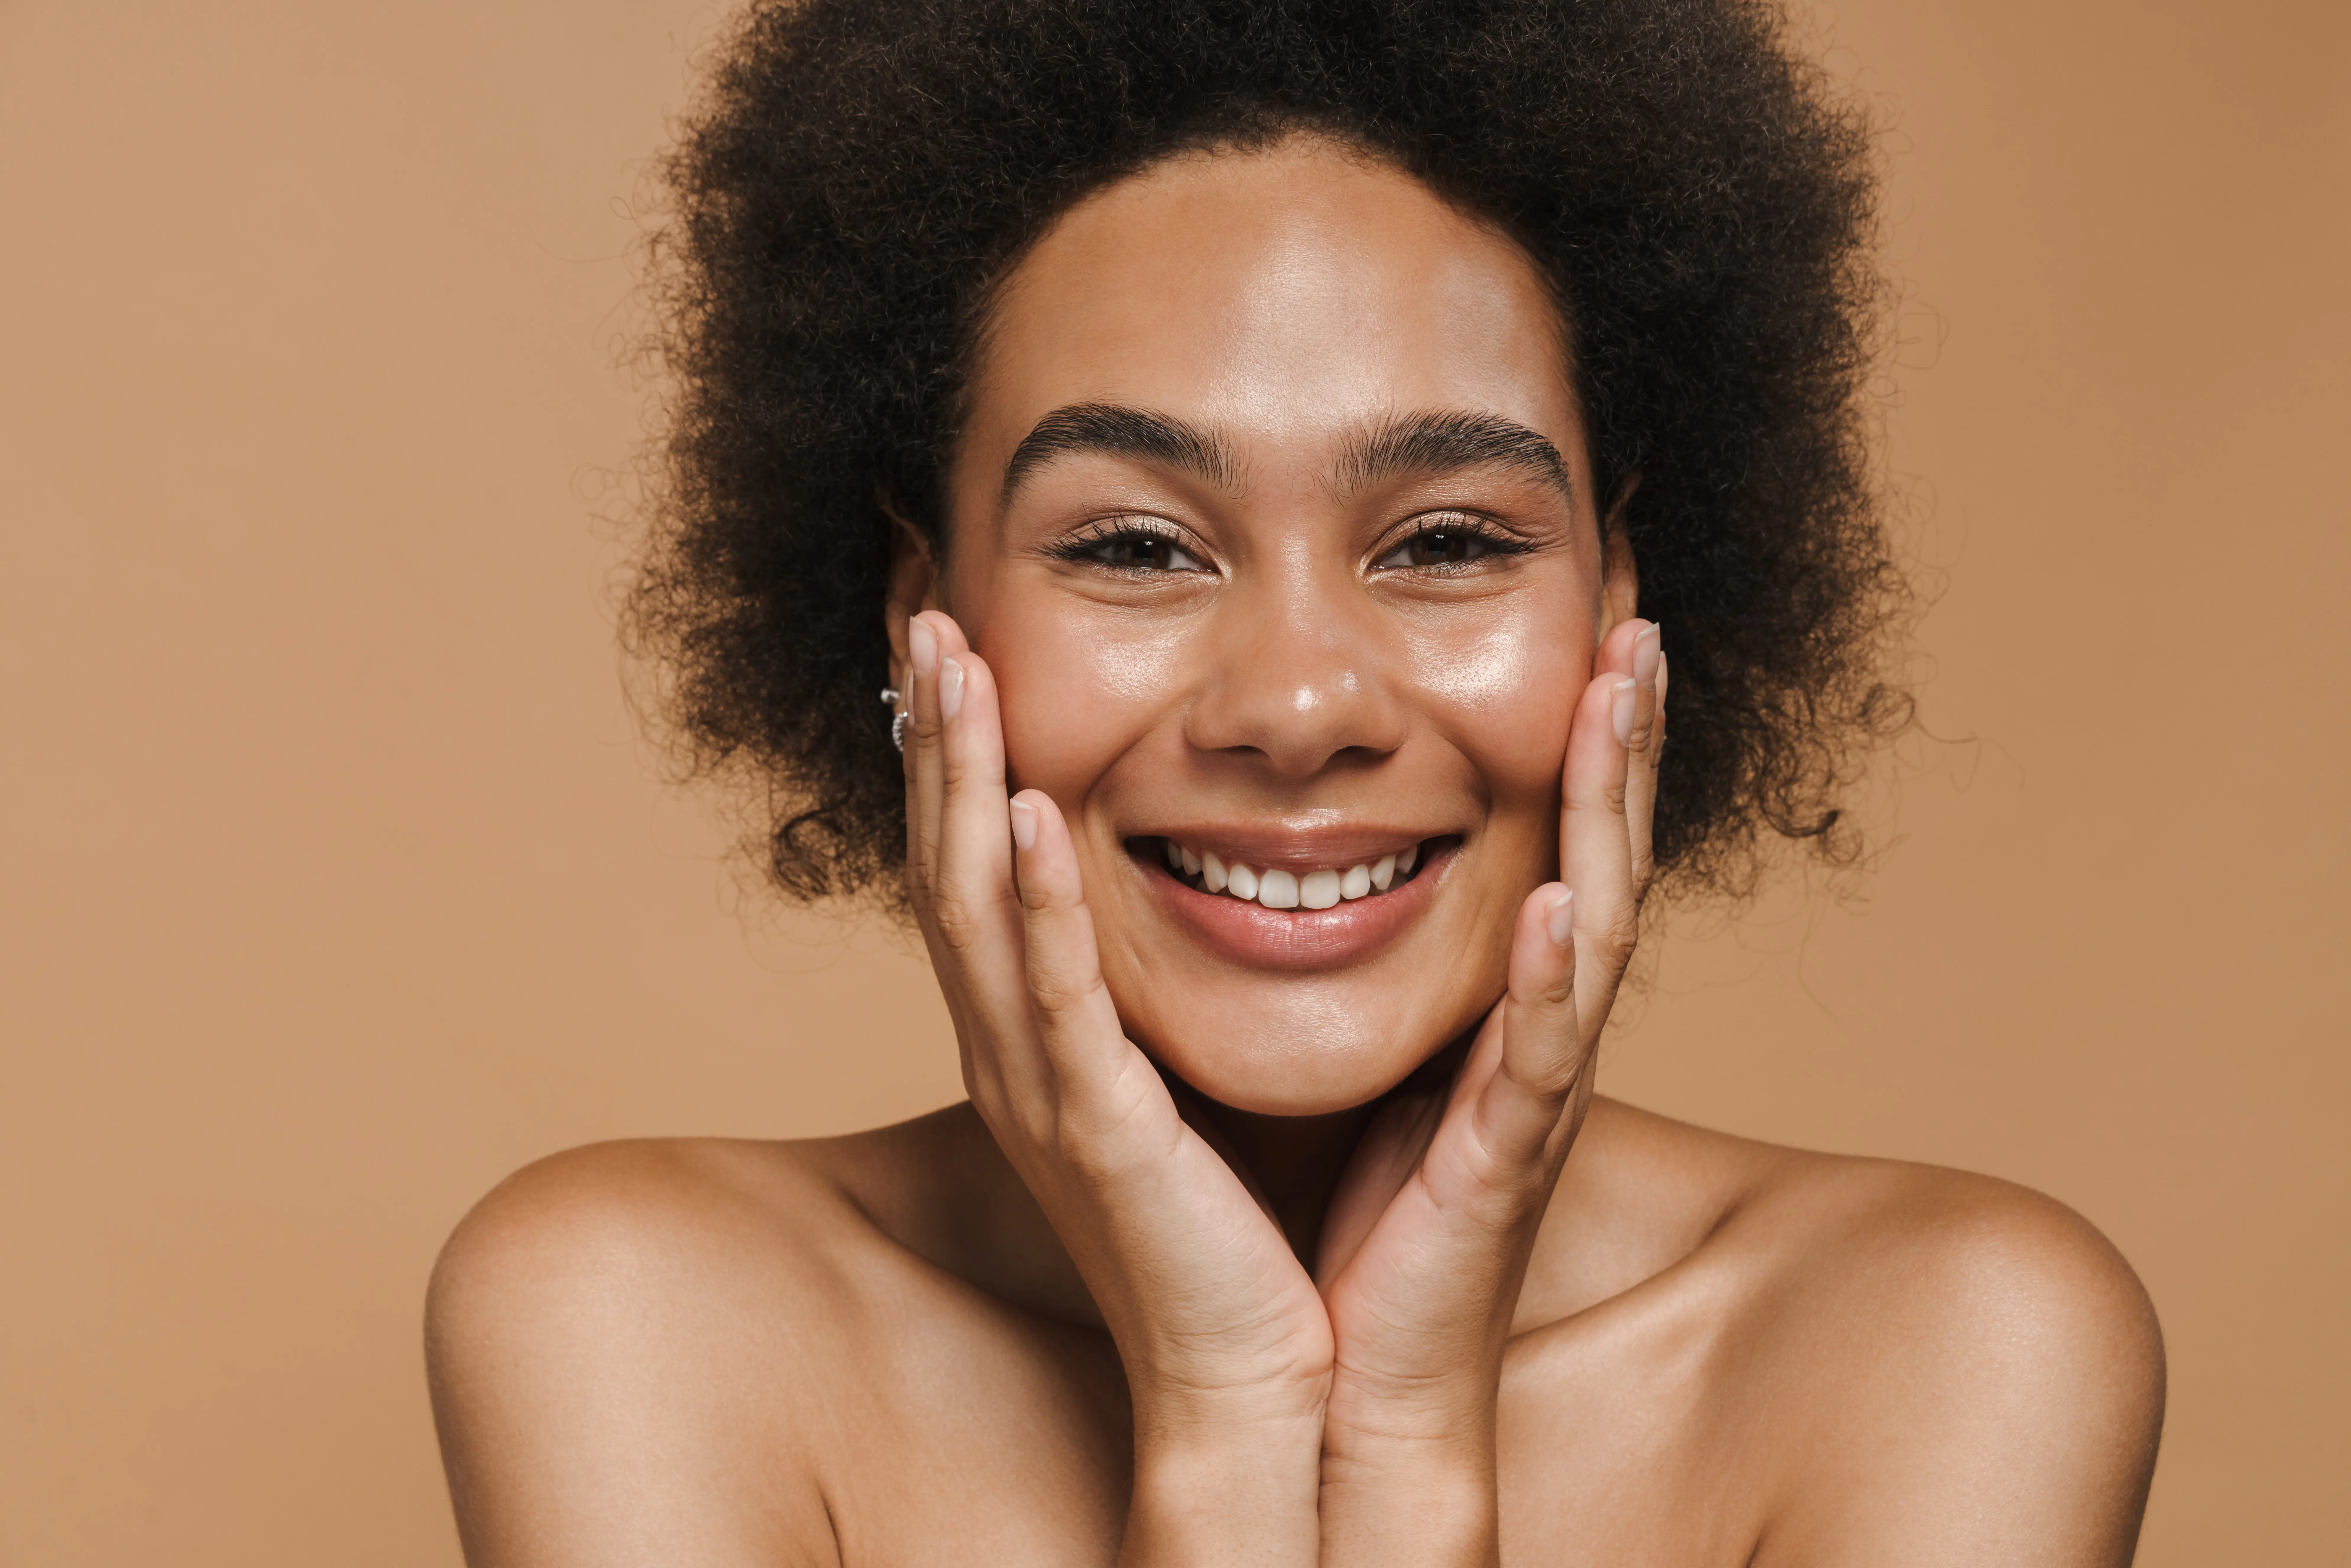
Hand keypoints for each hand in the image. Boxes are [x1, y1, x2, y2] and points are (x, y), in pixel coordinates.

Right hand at [898, 611, 1328, 1565]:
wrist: (1249, 1377)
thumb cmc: (1228, 1225)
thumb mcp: (1173, 1077)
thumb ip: (1154, 992)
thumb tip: (1181, 907)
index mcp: (1035, 1036)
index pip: (977, 863)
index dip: (957, 753)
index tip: (956, 642)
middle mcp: (1013, 1050)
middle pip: (949, 859)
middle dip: (936, 733)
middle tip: (925, 610)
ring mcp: (1040, 1089)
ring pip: (978, 905)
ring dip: (966, 780)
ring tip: (955, 664)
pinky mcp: (1095, 1130)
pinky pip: (1056, 997)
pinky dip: (1041, 902)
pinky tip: (1035, 815)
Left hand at [1309, 619, 1666, 1565]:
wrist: (1336, 1379)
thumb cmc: (1343, 1219)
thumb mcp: (1352, 1055)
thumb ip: (1347, 970)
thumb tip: (1292, 873)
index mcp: (1493, 1002)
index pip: (1547, 840)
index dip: (1579, 740)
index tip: (1590, 623)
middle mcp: (1531, 1030)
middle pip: (1597, 852)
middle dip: (1622, 736)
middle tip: (1638, 617)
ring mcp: (1528, 1090)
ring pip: (1597, 921)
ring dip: (1615, 806)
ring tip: (1630, 695)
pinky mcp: (1502, 1160)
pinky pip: (1537, 1053)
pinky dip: (1553, 976)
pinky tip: (1566, 898)